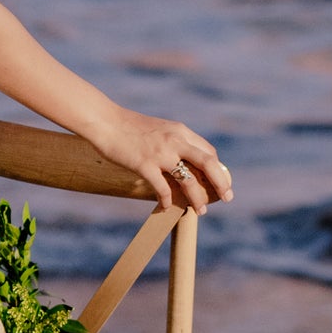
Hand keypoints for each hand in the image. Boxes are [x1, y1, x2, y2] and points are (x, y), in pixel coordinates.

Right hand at [86, 106, 232, 212]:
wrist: (105, 122)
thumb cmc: (128, 127)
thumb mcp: (159, 129)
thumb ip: (173, 142)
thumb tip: (183, 161)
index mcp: (180, 131)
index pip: (208, 151)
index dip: (218, 168)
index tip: (220, 181)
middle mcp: (174, 141)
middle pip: (209, 164)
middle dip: (221, 183)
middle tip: (226, 198)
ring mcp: (160, 153)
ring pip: (188, 180)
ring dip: (197, 198)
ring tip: (201, 210)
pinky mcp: (144, 165)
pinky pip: (162, 188)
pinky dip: (167, 200)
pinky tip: (167, 207)